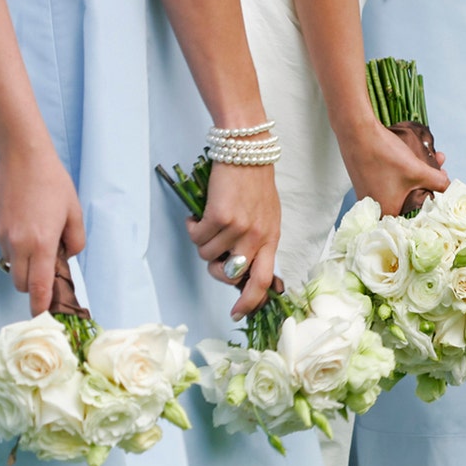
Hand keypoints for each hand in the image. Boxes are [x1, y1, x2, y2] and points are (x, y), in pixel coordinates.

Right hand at [0, 142, 84, 314]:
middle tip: (49, 272)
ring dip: (26, 265)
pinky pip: (6, 248)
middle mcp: (19, 244)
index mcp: (41, 243)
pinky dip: (17, 248)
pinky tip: (28, 227)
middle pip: (22, 283)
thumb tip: (66, 257)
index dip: (40, 305)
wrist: (21, 158)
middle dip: (34, 286)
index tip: (42, 316)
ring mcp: (2, 235)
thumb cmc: (53, 183)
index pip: (38, 286)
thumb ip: (75, 241)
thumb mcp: (74, 213)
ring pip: (13, 266)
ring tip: (40, 242)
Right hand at [187, 157, 280, 320]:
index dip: (250, 302)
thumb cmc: (254, 185)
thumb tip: (241, 271)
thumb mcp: (266, 217)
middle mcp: (257, 237)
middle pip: (231, 275)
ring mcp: (239, 228)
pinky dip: (193, 228)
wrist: (246, 152)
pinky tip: (198, 216)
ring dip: (202, 243)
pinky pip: (197, 237)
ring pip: (208, 255)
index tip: (238, 313)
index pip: (263, 281)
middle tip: (212, 254)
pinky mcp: (219, 217)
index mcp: (271, 239)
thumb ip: (257, 243)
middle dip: (215, 271)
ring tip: (207, 223)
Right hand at [338, 120, 449, 216]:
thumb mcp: (418, 171)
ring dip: (419, 175)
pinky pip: (390, 181)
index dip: (429, 207)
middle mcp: (375, 207)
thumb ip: (438, 182)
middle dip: (429, 186)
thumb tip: (450, 187)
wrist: (357, 132)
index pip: (413, 219)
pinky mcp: (366, 180)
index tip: (440, 195)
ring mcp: (368, 193)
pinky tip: (415, 157)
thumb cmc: (385, 156)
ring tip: (434, 159)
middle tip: (441, 173)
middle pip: (409, 201)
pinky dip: (405, 172)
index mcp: (387, 212)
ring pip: (401, 188)